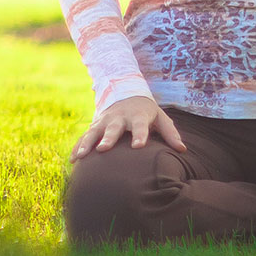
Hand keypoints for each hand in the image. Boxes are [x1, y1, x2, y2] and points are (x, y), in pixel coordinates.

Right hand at [70, 96, 186, 161]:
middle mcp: (120, 118)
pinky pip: (85, 137)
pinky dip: (78, 147)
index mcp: (138, 116)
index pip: (140, 126)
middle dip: (109, 138)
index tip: (139, 146)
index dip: (140, 135)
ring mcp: (105, 121)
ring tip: (81, 156)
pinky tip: (73, 160)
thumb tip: (183, 150)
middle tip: (104, 149)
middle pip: (114, 128)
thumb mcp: (160, 118)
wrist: (126, 95)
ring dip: (87, 143)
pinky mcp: (95, 126)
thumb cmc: (147, 113)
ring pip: (94, 132)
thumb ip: (170, 133)